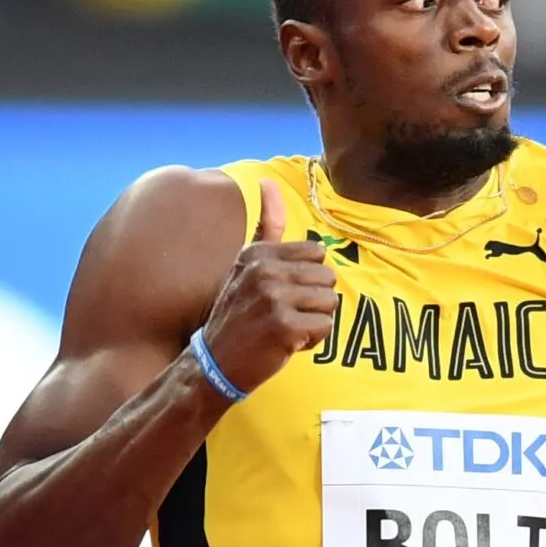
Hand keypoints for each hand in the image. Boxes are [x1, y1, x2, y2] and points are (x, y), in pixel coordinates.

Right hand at [197, 175, 337, 396]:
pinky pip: (325, 327)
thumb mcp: (246, 265)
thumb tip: (269, 181)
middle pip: (327, 278)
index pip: (316, 253)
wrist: (215, 364)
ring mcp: (273, 298)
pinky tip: (287, 344)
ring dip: (315, 321)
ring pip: (329, 303)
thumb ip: (267, 227)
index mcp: (258, 253)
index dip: (308, 279)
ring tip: (287, 329)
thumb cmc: (238, 316)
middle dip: (314, 302)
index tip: (283, 294)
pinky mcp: (283, 326)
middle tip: (285, 315)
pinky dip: (312, 341)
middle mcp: (264, 271)